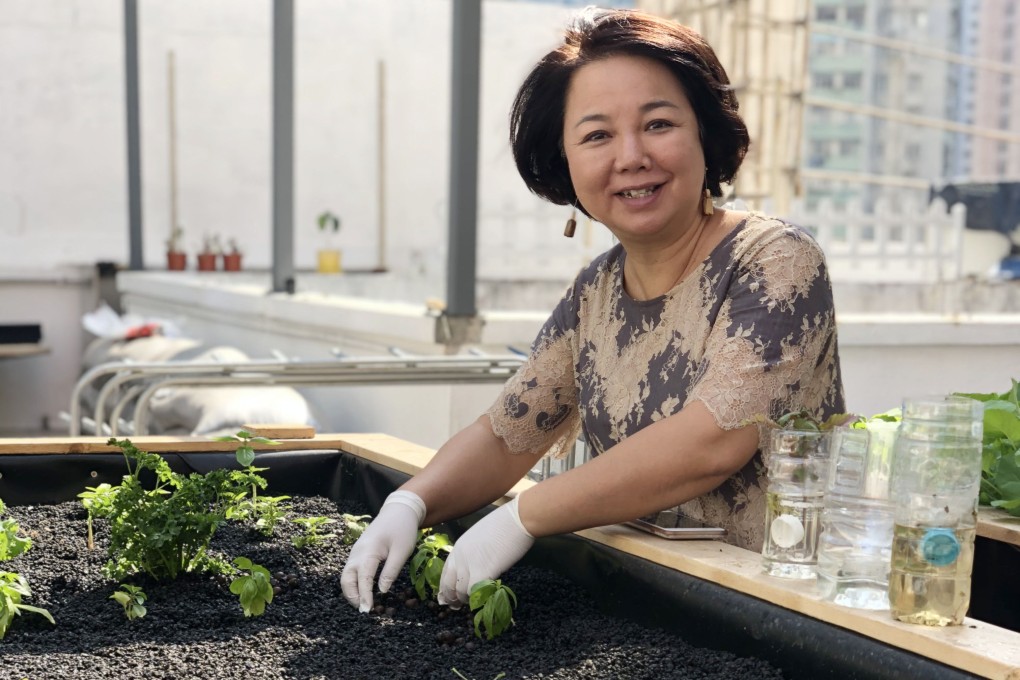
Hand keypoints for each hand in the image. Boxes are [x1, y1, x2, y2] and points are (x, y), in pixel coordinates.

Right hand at [340, 490, 424, 612]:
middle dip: (352, 596)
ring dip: (352, 591)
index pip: (362, 577)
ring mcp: (355, 552)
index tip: (367, 610)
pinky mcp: (358, 553)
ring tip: (364, 604)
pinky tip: (364, 592)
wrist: (398, 511)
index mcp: (368, 550)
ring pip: (346, 576)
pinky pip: (351, 571)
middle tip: (364, 610)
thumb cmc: (402, 529)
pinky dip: (354, 584)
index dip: (364, 595)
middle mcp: (357, 552)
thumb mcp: (402, 550)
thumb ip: (391, 571)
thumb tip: (382, 591)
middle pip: (346, 579)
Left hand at [438, 495, 533, 607]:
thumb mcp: (481, 537)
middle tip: (456, 605)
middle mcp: (459, 556)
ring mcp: (469, 564)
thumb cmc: (505, 524)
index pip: (445, 571)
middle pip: (449, 584)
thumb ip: (474, 552)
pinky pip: (474, 592)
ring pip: (461, 591)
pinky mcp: (483, 572)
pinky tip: (483, 599)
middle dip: (452, 597)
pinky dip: (477, 598)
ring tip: (472, 602)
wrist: (517, 519)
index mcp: (459, 546)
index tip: (447, 596)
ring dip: (466, 599)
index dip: (445, 586)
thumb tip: (476, 566)